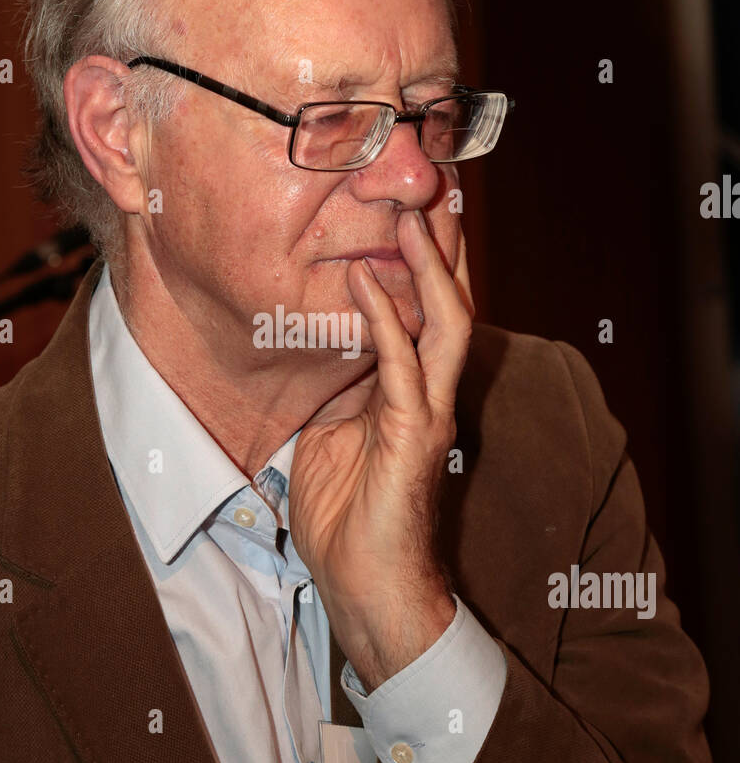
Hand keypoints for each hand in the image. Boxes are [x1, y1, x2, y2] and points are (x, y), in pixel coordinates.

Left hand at [289, 209, 473, 691]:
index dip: (427, 251)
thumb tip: (311, 337)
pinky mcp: (415, 437)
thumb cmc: (347, 512)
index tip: (414, 196)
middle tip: (432, 180)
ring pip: (445, 321)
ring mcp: (428, 411)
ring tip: (408, 212)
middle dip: (445, 239)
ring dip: (427, 264)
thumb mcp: (329, 428)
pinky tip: (364, 280)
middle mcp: (430, 389)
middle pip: (452, 297)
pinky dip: (384, 321)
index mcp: (411, 384)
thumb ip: (334, 381)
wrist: (365, 583)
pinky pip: (401, 368)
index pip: (429, 304)